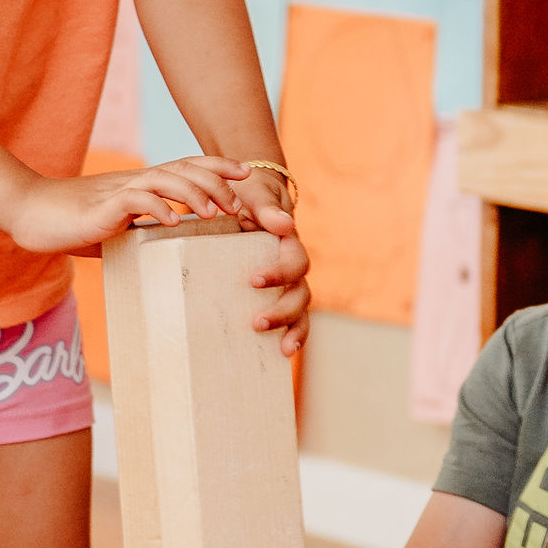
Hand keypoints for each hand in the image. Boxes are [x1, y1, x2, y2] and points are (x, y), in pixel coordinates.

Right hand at [8, 156, 257, 259]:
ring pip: (165, 178)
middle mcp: (135, 181)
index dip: (217, 166)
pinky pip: (135, 199)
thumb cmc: (72, 224)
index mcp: (142, 183)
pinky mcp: (102, 206)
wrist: (30, 213)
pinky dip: (157, 208)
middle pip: (185, 168)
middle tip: (239, 205)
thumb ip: (142, 232)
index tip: (246, 174)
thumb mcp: (118, 228)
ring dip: (195, 193)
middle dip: (217, 182)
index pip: (187, 166)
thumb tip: (171, 250)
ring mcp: (119, 190)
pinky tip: (174, 222)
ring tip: (216, 212)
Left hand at [232, 195, 310, 359]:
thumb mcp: (254, 194)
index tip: (253, 280)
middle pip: (301, 293)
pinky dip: (290, 336)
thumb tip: (284, 224)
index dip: (279, 273)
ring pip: (300, 310)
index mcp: (289, 243)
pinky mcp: (276, 294)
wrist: (246, 197)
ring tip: (281, 349)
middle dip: (284, 311)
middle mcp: (293, 266)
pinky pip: (290, 319)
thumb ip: (265, 207)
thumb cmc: (247, 195)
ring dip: (293, 329)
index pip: (295, 262)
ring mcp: (287, 283)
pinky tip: (280, 353)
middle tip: (257, 323)